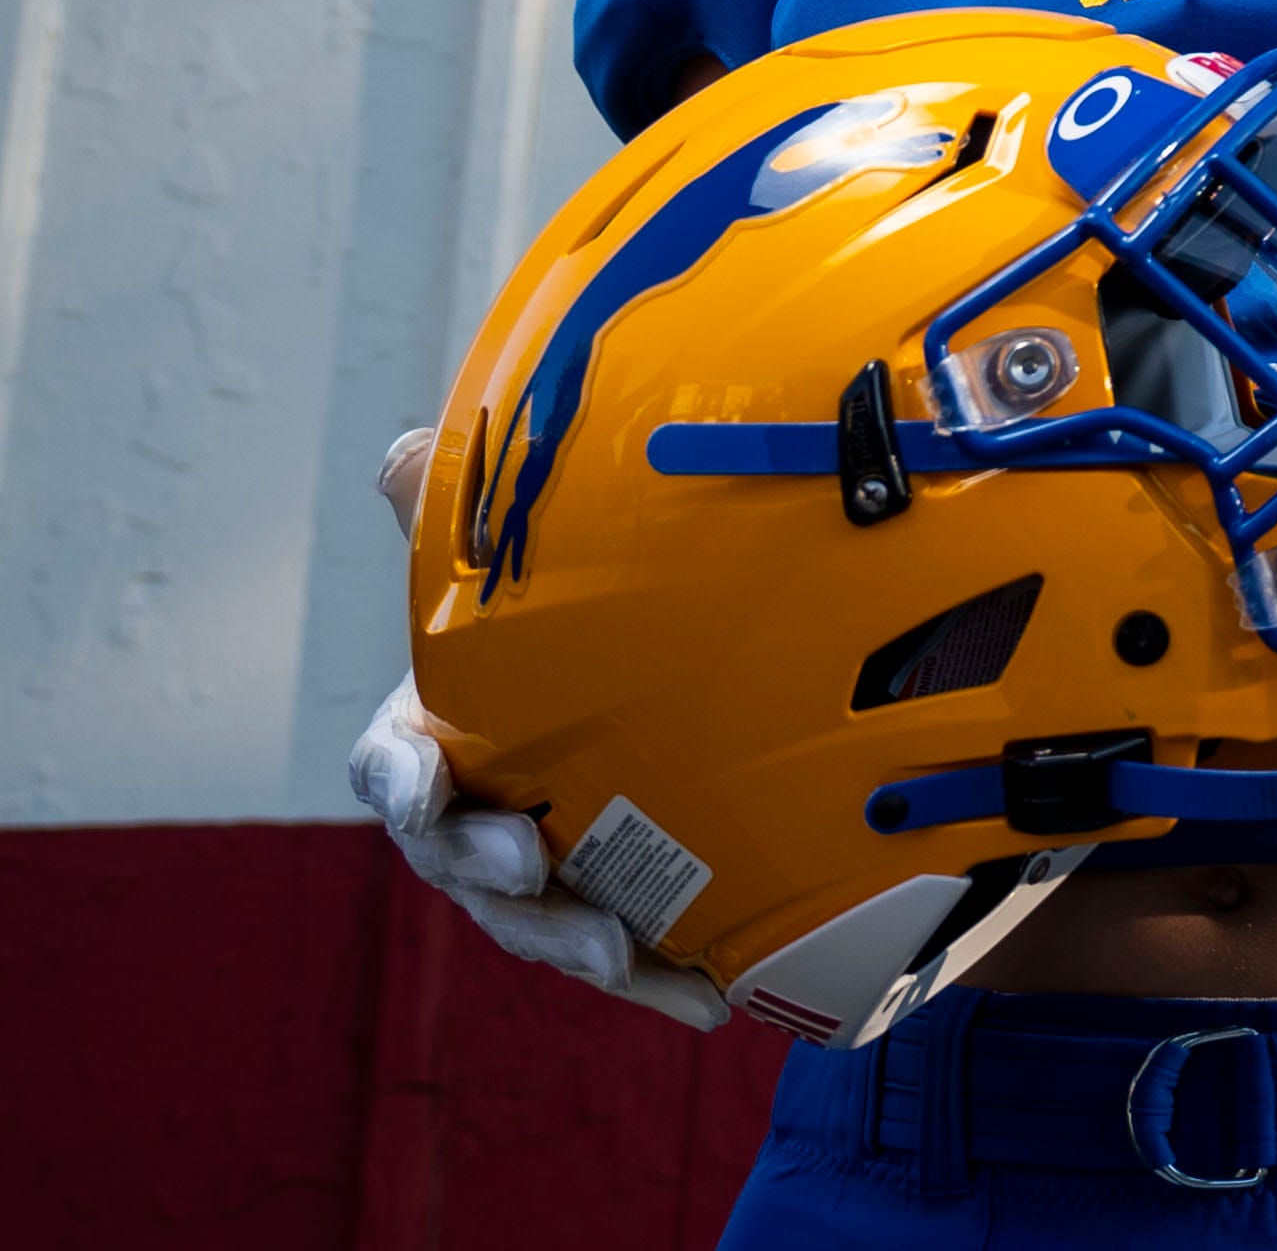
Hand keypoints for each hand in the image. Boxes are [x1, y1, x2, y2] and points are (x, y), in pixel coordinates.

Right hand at [347, 428, 726, 1030]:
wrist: (675, 676)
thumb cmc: (565, 623)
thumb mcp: (517, 564)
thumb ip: (462, 514)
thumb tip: (400, 454)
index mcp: (438, 736)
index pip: (390, 763)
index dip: (399, 775)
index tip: (420, 782)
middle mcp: (477, 817)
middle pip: (459, 861)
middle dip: (487, 870)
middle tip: (533, 863)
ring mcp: (545, 875)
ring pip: (537, 923)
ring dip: (572, 942)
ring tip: (619, 952)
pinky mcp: (619, 910)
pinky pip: (631, 954)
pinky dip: (660, 977)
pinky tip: (713, 994)